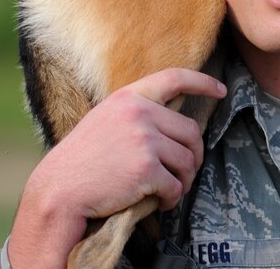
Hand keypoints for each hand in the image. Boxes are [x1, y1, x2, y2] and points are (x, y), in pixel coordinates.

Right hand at [8, 68, 225, 267]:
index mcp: (129, 97)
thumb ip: (139, 112)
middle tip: (186, 171)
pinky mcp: (146, 169)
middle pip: (191, 131)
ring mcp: (144, 140)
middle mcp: (139, 114)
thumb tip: (178, 119)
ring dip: (185, 179)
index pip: (174, 78)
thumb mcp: (107, 119)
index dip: (202, 82)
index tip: (221, 90)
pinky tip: (161, 202)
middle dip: (194, 154)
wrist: (58, 190)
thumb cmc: (83, 158)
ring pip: (187, 160)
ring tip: (172, 189)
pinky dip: (173, 197)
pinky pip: (176, 185)